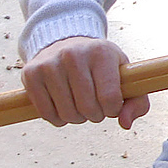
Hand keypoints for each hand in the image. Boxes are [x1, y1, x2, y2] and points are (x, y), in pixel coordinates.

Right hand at [21, 36, 149, 127]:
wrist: (65, 44)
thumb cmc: (101, 67)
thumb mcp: (124, 78)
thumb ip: (137, 103)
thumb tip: (125, 124)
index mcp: (101, 53)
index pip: (110, 99)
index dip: (112, 110)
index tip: (111, 103)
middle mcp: (73, 55)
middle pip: (88, 109)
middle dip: (94, 114)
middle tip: (93, 102)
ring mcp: (49, 64)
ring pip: (67, 114)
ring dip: (75, 117)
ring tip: (78, 102)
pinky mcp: (31, 74)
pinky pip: (46, 114)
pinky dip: (56, 118)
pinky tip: (61, 104)